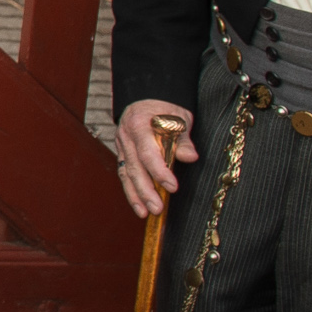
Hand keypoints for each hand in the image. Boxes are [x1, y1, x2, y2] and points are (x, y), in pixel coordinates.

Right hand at [111, 99, 198, 219]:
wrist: (148, 98)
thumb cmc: (165, 108)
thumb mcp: (179, 117)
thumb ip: (183, 138)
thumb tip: (190, 156)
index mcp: (139, 125)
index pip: (147, 153)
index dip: (159, 171)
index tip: (172, 186)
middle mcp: (126, 137)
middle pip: (133, 167)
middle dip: (145, 190)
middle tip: (157, 208)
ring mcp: (122, 146)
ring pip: (125, 174)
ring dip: (135, 195)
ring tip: (145, 213)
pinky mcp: (123, 154)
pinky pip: (124, 174)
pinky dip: (131, 191)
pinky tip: (138, 205)